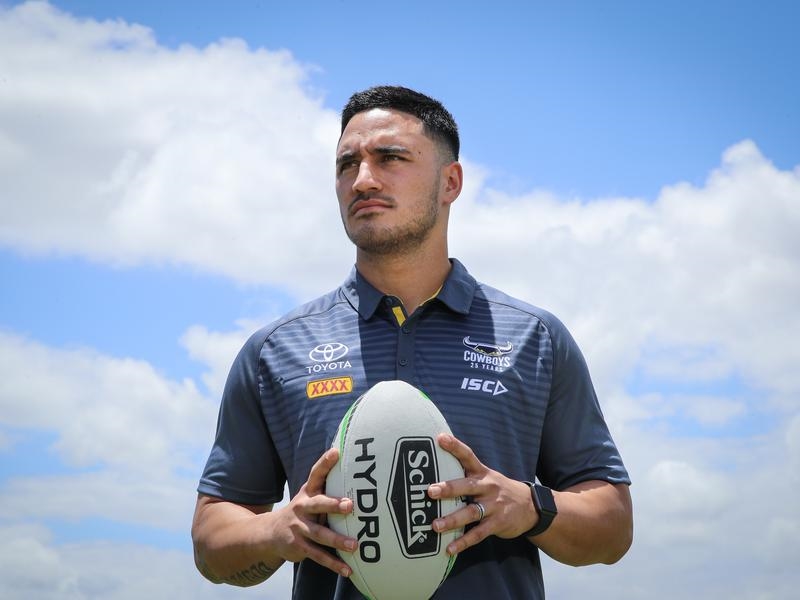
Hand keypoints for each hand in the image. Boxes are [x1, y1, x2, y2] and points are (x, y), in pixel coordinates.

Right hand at [267, 447, 357, 576]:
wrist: (268, 534)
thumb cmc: (301, 511)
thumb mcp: (309, 496)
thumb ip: (327, 487)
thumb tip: (354, 471)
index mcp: (308, 492)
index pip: (316, 474)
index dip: (326, 463)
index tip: (337, 452)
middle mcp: (302, 508)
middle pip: (318, 505)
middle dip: (333, 505)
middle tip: (350, 505)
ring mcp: (299, 528)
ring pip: (320, 534)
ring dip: (338, 540)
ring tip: (355, 545)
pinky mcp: (299, 547)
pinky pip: (318, 556)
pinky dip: (334, 564)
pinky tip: (348, 569)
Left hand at [427, 433, 536, 554]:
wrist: (531, 507)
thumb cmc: (498, 490)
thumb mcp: (487, 477)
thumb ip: (465, 473)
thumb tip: (435, 469)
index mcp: (482, 473)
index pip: (468, 455)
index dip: (454, 446)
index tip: (440, 437)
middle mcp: (487, 487)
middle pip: (467, 486)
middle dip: (449, 488)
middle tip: (430, 491)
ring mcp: (494, 505)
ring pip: (471, 512)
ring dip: (452, 520)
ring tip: (435, 526)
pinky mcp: (498, 523)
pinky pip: (478, 534)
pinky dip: (463, 542)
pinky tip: (449, 549)